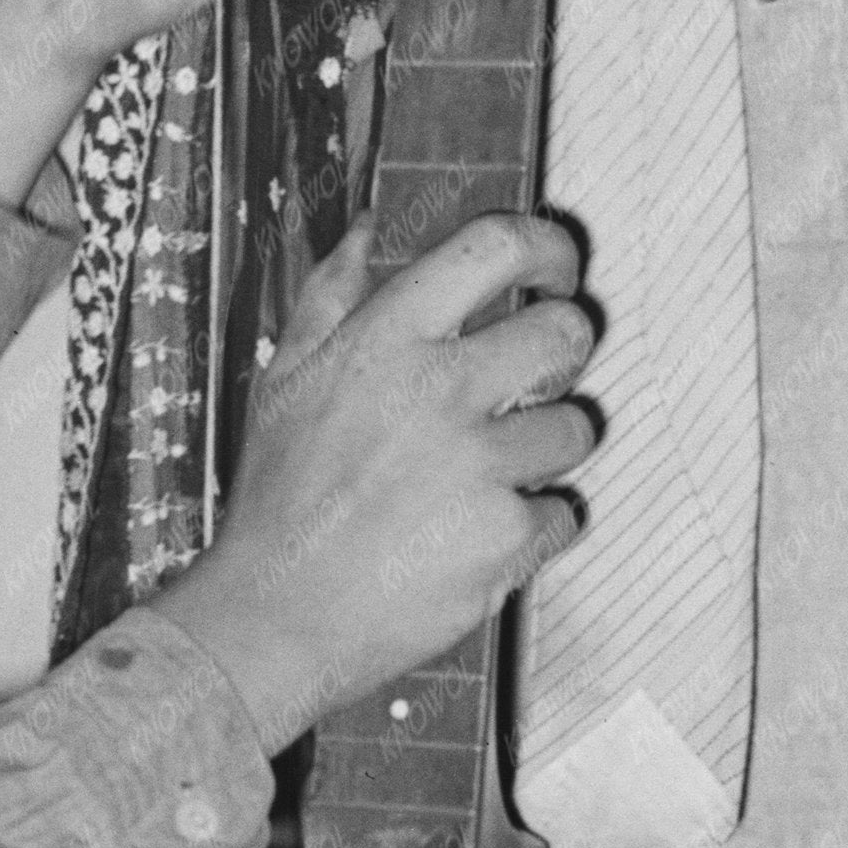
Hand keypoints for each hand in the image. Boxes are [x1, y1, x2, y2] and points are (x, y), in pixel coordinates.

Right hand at [156, 209, 598, 738]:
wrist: (273, 617)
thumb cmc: (278, 500)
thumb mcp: (283, 380)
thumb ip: (329, 297)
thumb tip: (368, 230)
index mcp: (385, 340)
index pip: (496, 248)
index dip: (547, 247)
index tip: (557, 267)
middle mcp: (439, 390)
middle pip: (567, 333)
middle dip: (565, 352)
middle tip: (537, 379)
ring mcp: (480, 465)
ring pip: (574, 430)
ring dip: (544, 454)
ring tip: (481, 481)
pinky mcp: (507, 535)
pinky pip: (560, 513)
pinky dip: (530, 528)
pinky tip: (475, 539)